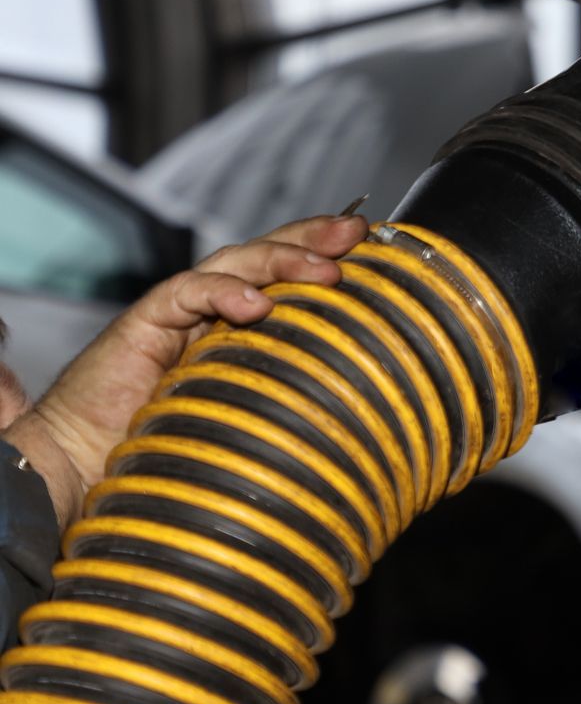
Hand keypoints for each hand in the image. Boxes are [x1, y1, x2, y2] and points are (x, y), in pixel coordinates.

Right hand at [2, 213, 368, 524]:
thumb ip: (291, 394)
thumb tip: (370, 400)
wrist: (81, 469)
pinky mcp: (142, 324)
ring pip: (235, 263)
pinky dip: (222, 291)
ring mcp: (177, 314)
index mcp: (239, 328)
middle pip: (267, 257)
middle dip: (313, 239)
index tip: (375, 252)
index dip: (326, 259)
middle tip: (358, 233)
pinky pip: (187, 292)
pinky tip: (254, 304)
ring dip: (283, 258)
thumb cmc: (167, 451)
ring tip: (327, 267)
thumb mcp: (251, 416)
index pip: (288, 279)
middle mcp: (211, 313)